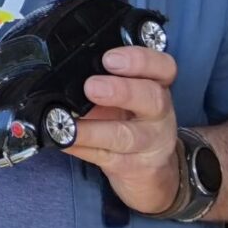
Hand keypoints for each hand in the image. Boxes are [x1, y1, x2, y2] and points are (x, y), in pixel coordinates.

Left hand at [64, 46, 180, 214]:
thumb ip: (103, 78)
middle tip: (92, 87)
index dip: (140, 61)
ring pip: (127, 136)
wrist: (148, 168)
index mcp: (157, 86)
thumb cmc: (128, 117)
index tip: (110, 58)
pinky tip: (63, 141)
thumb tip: (64, 71)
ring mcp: (148, 143)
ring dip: (94, 130)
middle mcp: (158, 113)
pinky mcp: (131, 167)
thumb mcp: (124, 93)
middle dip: (121, 91)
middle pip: (152, 99)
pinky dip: (80, 148)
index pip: (163, 67)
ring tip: (71, 125)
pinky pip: (103, 158)